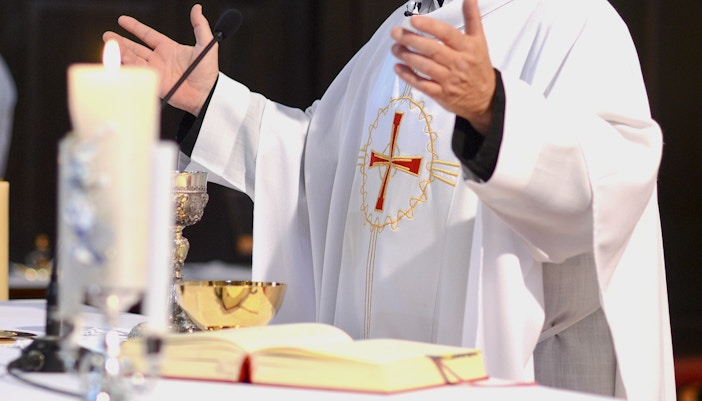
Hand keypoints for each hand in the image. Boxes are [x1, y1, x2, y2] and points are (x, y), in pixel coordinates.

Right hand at [102, 4, 218, 115]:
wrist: (207, 93)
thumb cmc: (209, 71)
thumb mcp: (207, 44)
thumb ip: (200, 26)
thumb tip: (197, 8)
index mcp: (170, 48)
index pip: (148, 35)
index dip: (135, 27)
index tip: (122, 20)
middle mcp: (160, 59)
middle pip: (136, 47)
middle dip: (121, 41)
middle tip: (108, 36)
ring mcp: (156, 71)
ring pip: (134, 59)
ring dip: (122, 52)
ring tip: (110, 45)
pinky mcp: (155, 83)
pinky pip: (138, 74)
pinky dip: (127, 68)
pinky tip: (118, 62)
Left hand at [391, 0, 495, 134]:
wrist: (485, 98)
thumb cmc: (479, 67)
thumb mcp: (480, 41)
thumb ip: (472, 18)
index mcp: (467, 47)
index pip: (446, 34)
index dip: (429, 26)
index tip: (413, 20)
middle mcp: (458, 63)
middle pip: (432, 50)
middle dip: (411, 40)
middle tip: (396, 33)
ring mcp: (449, 80)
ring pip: (425, 67)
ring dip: (407, 56)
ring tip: (395, 48)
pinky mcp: (441, 94)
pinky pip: (422, 84)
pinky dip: (408, 76)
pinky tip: (398, 67)